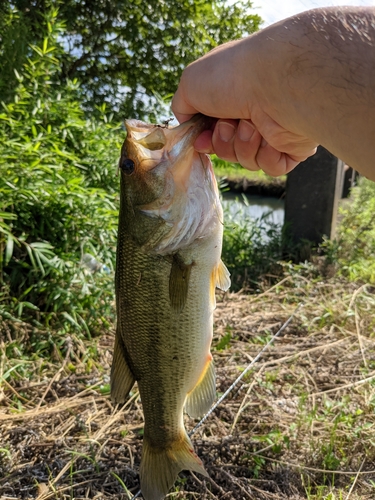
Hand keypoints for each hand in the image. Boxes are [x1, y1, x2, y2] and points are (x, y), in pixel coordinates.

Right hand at [172, 39, 317, 176]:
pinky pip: (270, 167)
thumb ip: (182, 106)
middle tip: (229, 125)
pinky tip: (268, 137)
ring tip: (251, 126)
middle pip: (228, 149)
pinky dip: (264, 155)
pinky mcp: (291, 148)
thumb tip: (188, 124)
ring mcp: (273, 131)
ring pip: (247, 160)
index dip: (205, 140)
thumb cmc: (231, 77)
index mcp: (233, 97)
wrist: (275, 83)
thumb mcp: (190, 84)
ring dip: (243, 146)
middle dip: (223, 142)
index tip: (201, 141)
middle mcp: (253, 113)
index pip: (213, 131)